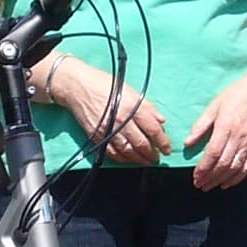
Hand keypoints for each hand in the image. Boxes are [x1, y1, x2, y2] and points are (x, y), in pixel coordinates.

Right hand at [51, 59, 169, 164]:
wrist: (78, 87)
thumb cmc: (106, 85)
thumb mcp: (130, 91)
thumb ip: (147, 107)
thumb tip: (161, 121)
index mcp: (132, 107)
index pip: (152, 129)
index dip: (162, 141)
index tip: (167, 149)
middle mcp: (121, 120)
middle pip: (141, 144)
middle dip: (152, 154)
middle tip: (158, 158)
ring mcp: (108, 130)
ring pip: (128, 151)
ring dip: (140, 159)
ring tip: (147, 161)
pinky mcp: (98, 136)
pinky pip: (112, 153)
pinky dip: (123, 159)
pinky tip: (130, 160)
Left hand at [184, 72, 246, 189]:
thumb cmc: (234, 96)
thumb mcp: (213, 107)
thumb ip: (200, 126)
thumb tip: (187, 143)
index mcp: (225, 127)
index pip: (213, 154)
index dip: (203, 168)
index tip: (195, 176)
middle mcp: (239, 137)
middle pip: (223, 164)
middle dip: (210, 177)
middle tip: (199, 184)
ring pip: (235, 168)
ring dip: (221, 180)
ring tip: (209, 186)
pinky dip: (237, 178)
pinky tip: (227, 183)